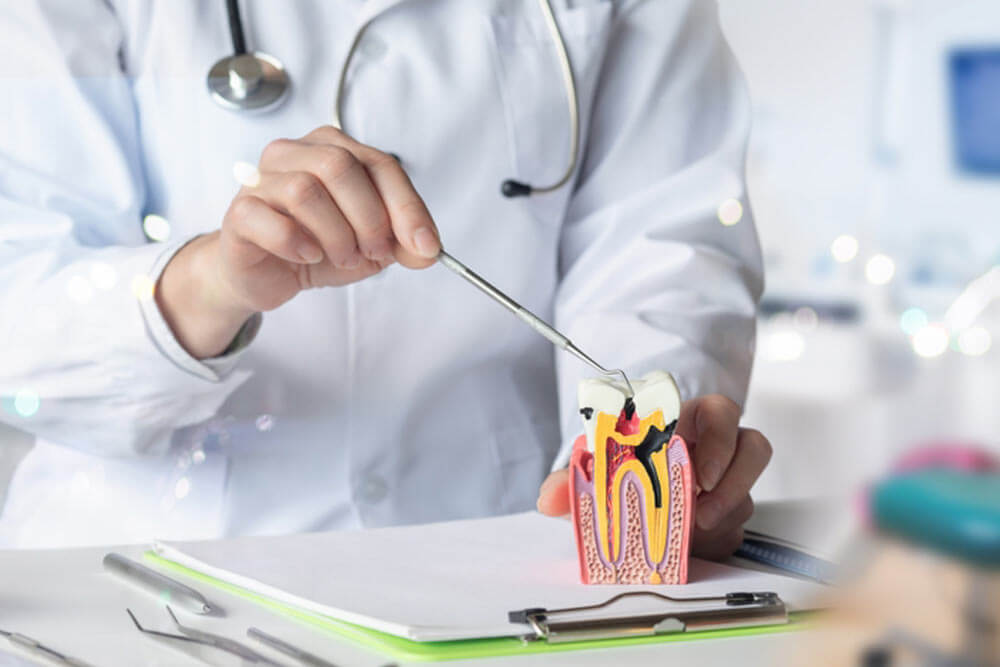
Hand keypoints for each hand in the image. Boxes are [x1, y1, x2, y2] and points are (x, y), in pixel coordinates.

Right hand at [156, 126, 440, 357]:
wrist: (264, 277)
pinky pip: (270, 219)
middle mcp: (294, 153)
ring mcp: (261, 180)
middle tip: (375, 253)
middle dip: (369, 218)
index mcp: (333, 149)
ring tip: (342, 258)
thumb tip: (427, 250)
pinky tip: (308, 257)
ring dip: (336, 234)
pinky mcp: (241, 213)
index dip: (407, 207)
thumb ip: (402, 244)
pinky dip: (297, 243)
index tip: (425, 245)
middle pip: (340, 167)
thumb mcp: (371, 249)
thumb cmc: (316, 248)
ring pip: (305, 190)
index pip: (380, 164)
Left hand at [536, 394, 771, 560]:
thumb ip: (569, 481)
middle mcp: (712, 450)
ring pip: (747, 493)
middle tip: (703, 510)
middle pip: (752, 448)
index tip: (702, 471)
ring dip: (723, 514)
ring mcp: (724, 484)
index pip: (719, 412)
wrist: (622, 503)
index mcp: (683, 424)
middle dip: (734, 481)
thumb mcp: (590, 471)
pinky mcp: (727, 518)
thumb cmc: (614, 469)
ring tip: (693, 531)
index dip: (720, 436)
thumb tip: (548, 498)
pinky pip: (736, 529)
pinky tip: (691, 546)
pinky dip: (715, 540)